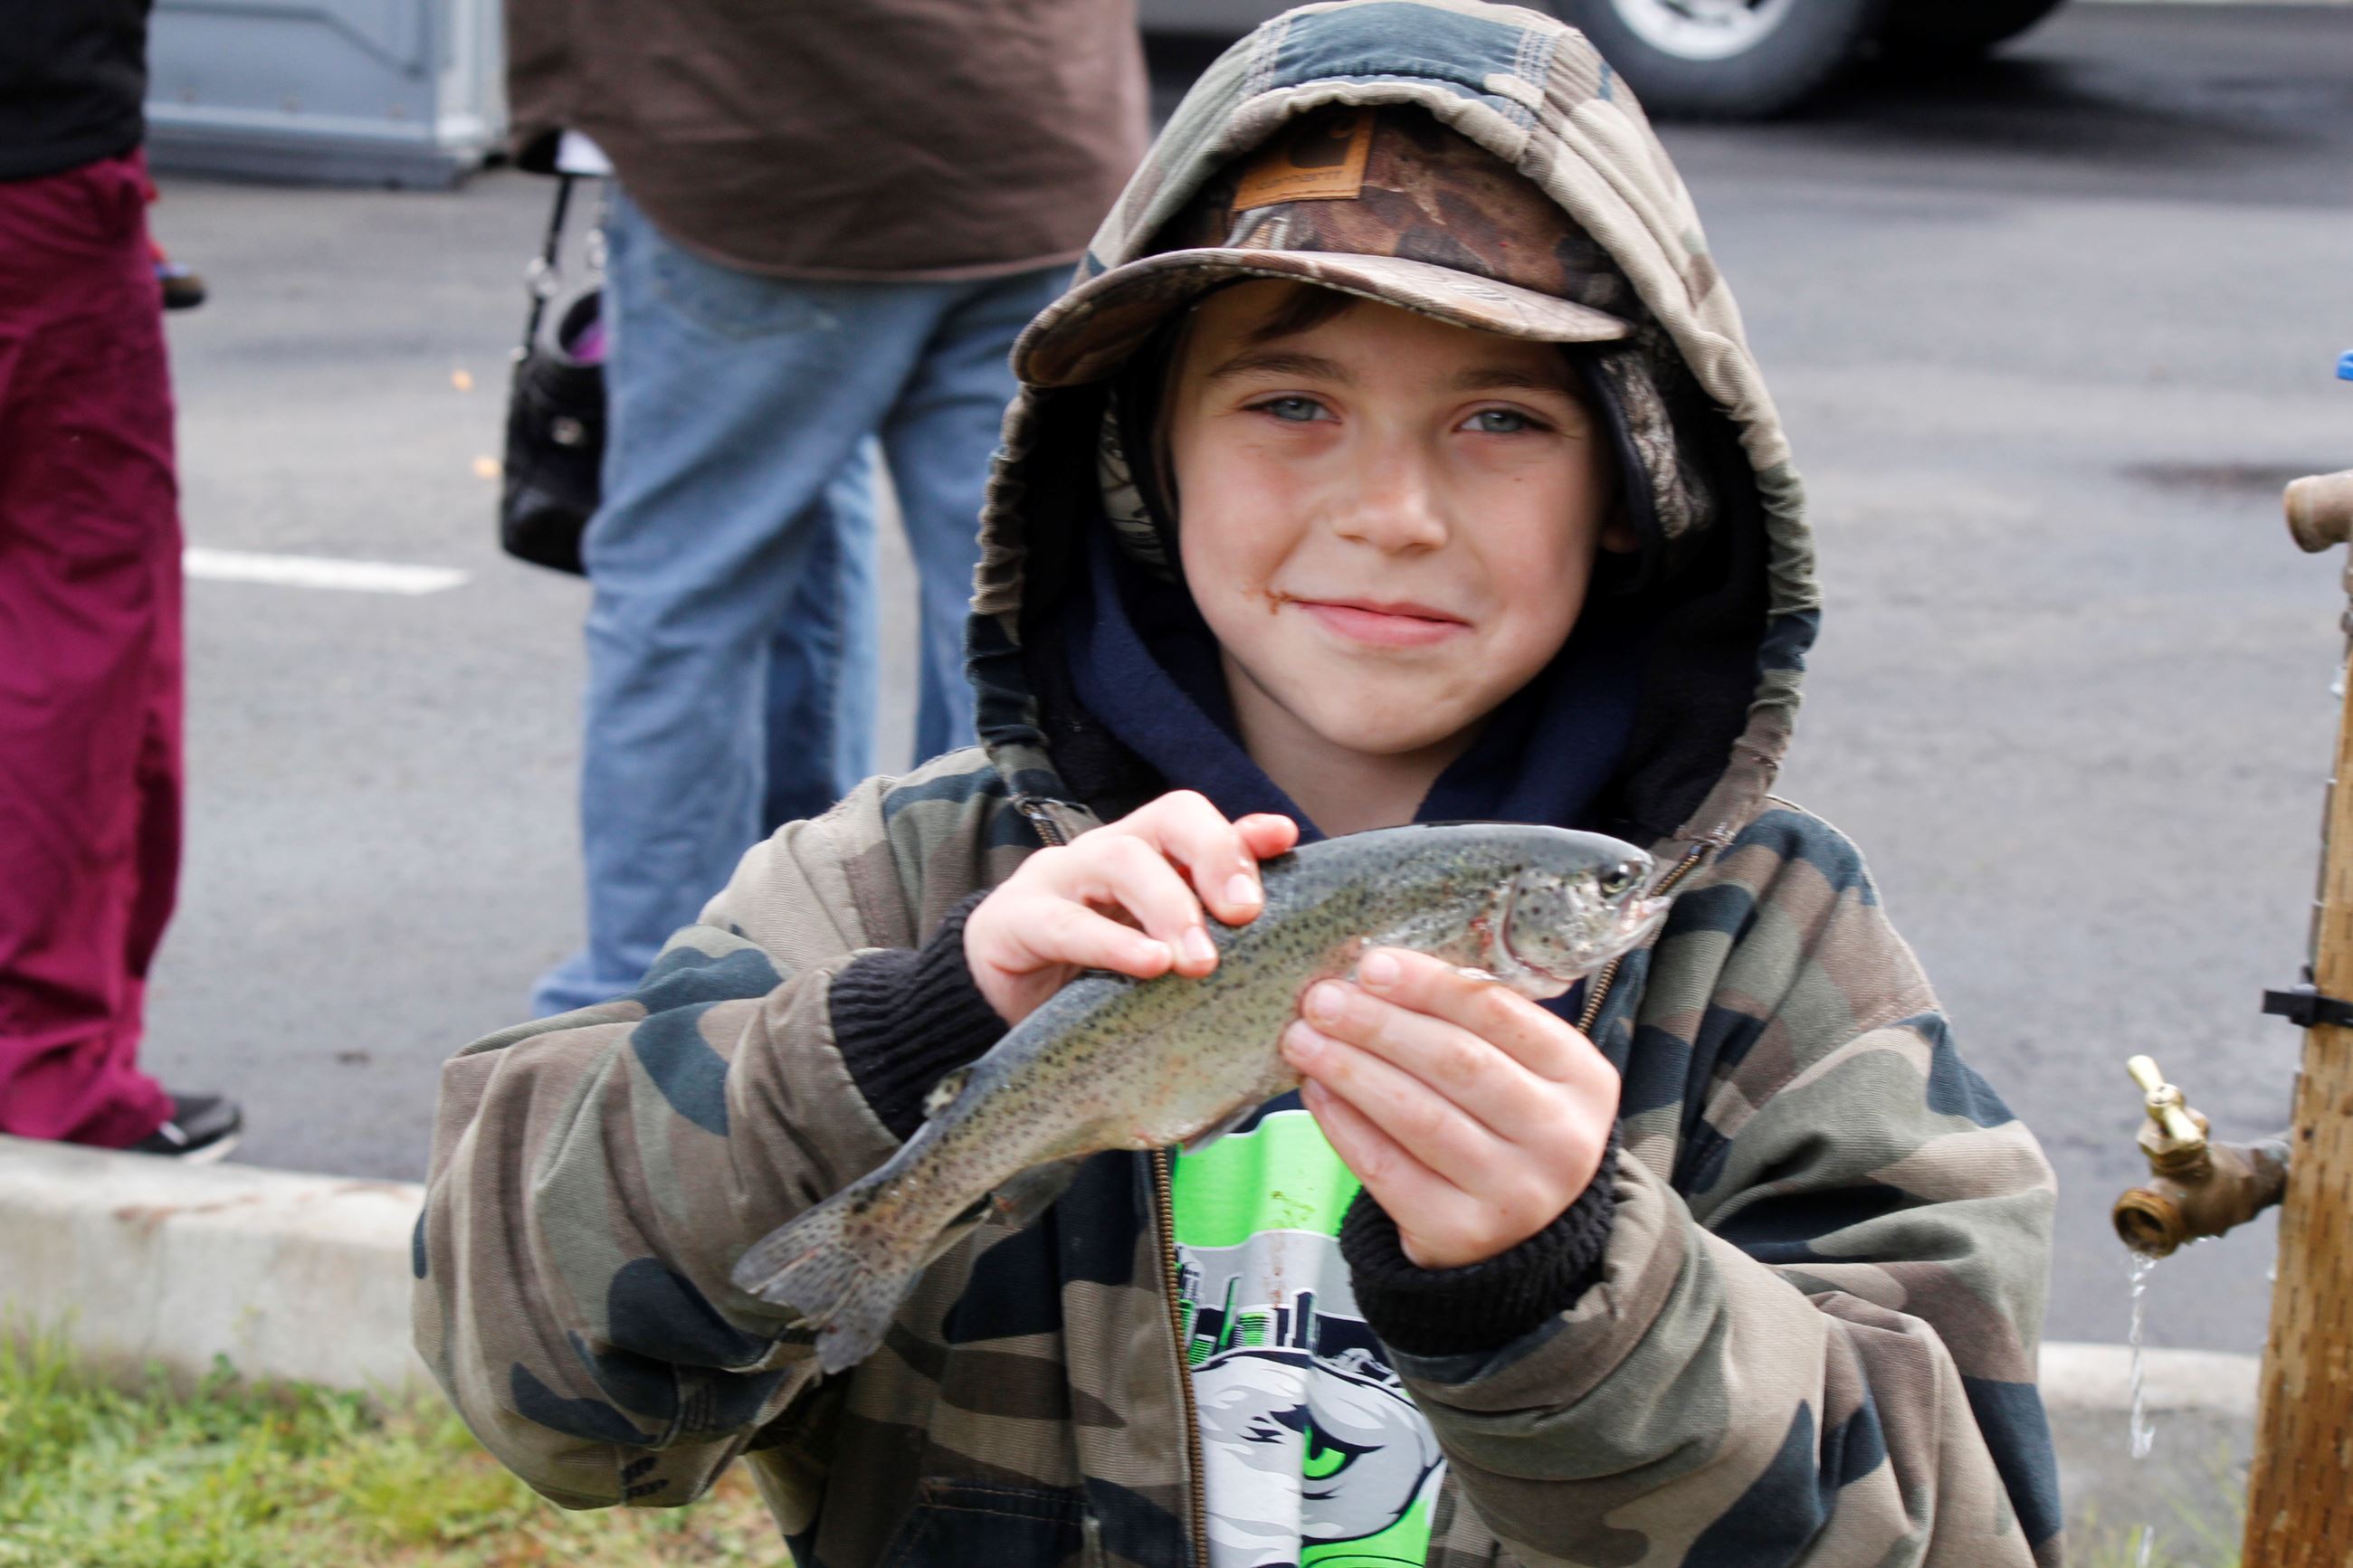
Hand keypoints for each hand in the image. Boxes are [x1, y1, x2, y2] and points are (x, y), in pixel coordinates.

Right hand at [964, 791, 1299, 1025]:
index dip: (1237, 830)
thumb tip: (1275, 860)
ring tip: (1200, 961)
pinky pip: (1065, 922)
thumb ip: (1208, 910)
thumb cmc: (1091, 976)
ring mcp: (1054, 880)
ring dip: (1170, 906)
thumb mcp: (1157, 947)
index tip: (1284, 843)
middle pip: (1166, 818)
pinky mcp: (1012, 921)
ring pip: (1119, 859)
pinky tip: (1148, 966)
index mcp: (1141, 853)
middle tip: (1244, 918)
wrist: (995, 1011)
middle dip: (1214, 858)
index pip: (1191, 817)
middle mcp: (1102, 852)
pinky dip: (1112, 943)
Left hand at [1282, 947, 1618, 1269]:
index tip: (1371, 965)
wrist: (1523, 1234)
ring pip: (1418, 1117)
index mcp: (1582, 1078)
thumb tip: (1375, 976)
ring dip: (1351, 1070)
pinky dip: (1345, 1125)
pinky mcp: (1461, 1232)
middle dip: (1379, 1025)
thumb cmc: (1508, 1125)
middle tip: (1320, 1000)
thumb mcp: (1523, 1071)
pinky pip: (1388, 1170)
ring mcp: (1514, 1193)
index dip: (1428, 985)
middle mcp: (1561, 1138)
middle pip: (1457, 1063)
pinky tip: (1317, 1092)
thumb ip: (1471, 1023)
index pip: (1499, 1014)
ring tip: (1303, 1040)